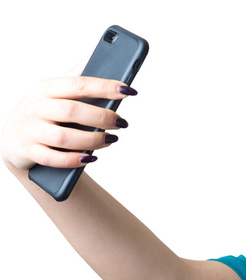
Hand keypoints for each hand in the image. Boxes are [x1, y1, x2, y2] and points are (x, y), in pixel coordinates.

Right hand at [1, 71, 135, 173]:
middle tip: (122, 122)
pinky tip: (90, 158)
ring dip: (92, 140)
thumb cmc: (45, 112)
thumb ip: (78, 77)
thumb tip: (103, 52)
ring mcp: (32, 130)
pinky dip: (73, 159)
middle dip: (102, 117)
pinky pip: (53, 158)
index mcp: (47, 89)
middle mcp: (37, 108)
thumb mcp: (56, 92)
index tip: (128, 90)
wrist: (15, 139)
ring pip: (64, 138)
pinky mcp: (30, 151)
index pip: (78, 84)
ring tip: (112, 139)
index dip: (105, 87)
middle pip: (72, 111)